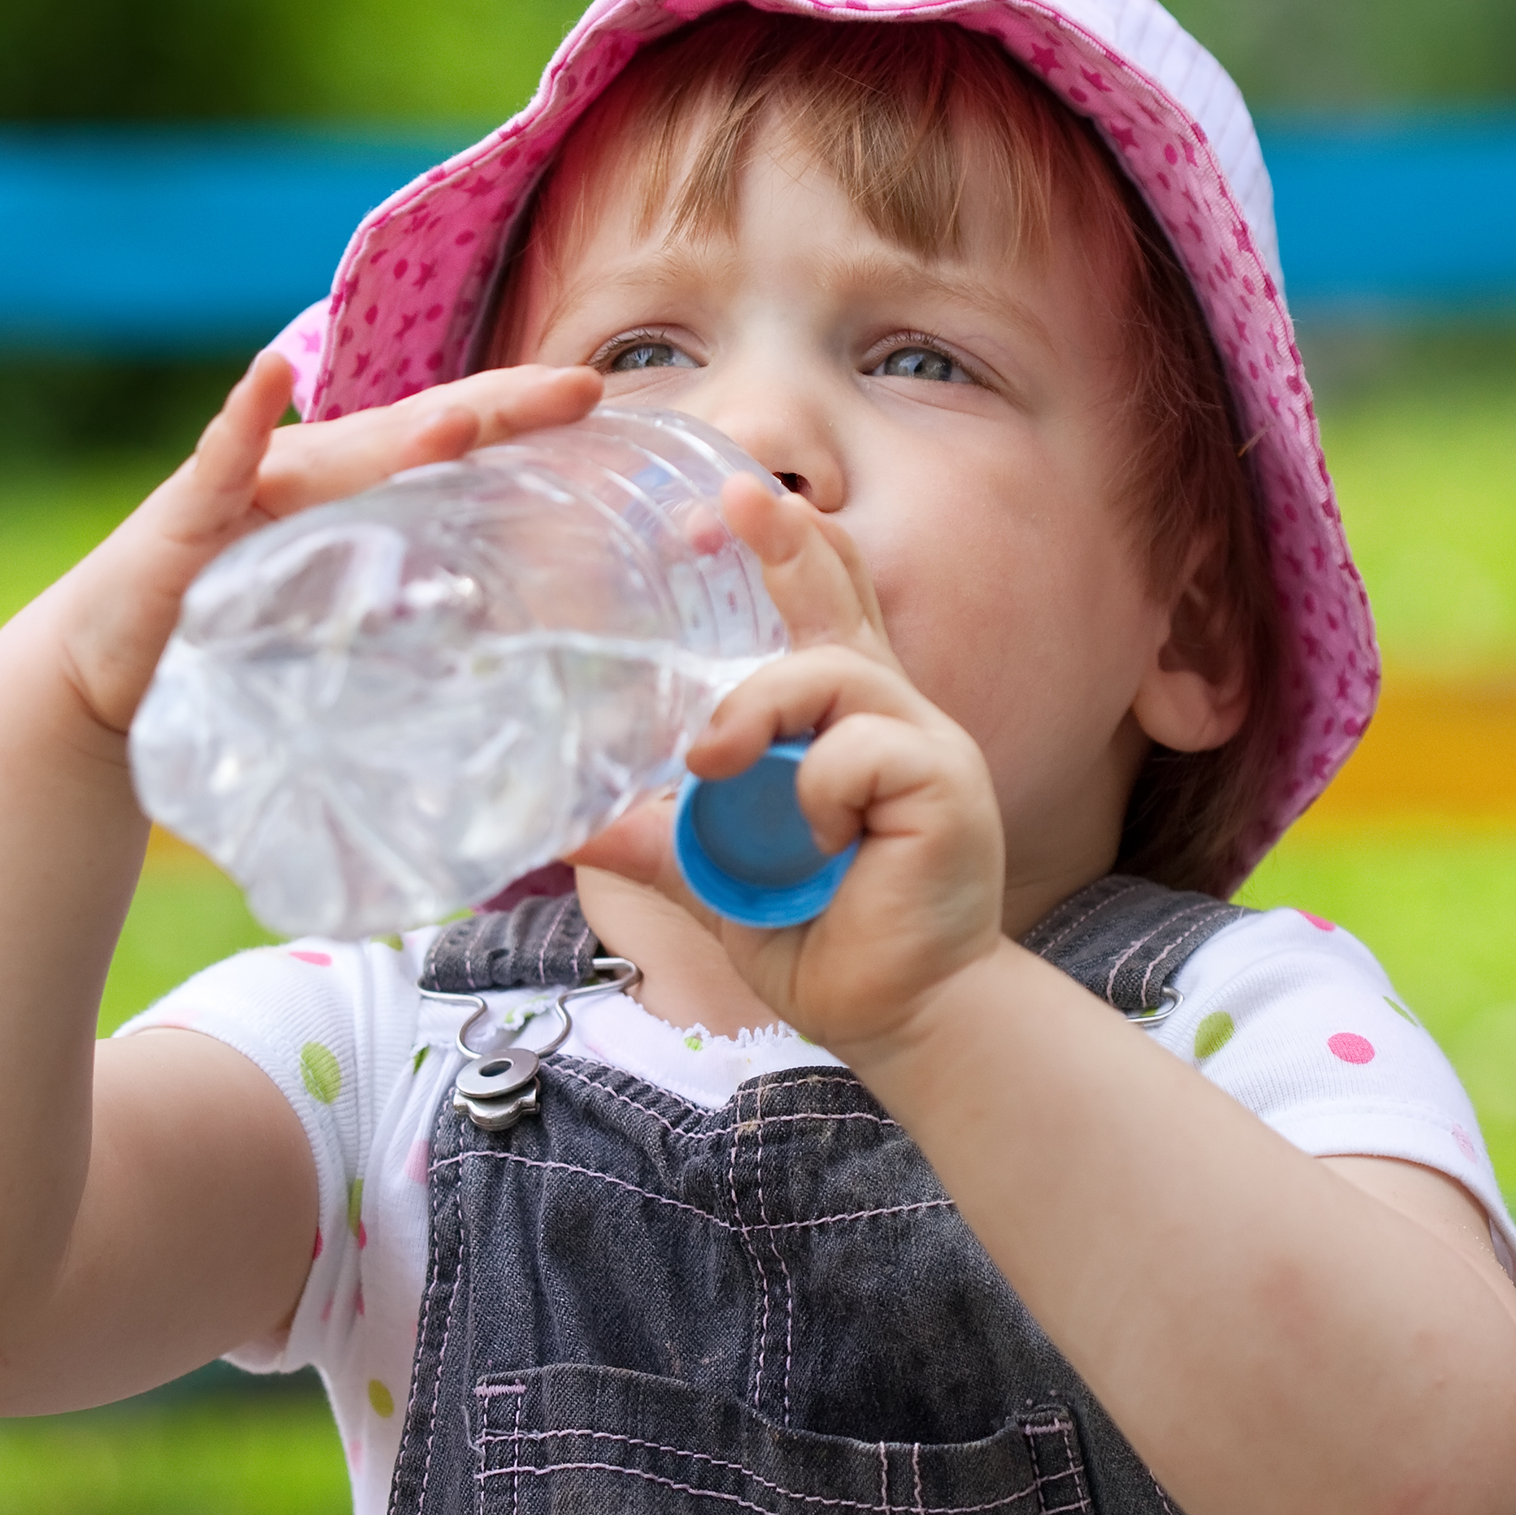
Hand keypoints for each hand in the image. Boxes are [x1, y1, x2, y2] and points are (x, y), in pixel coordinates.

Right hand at [43, 351, 601, 734]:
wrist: (104, 674)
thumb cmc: (228, 636)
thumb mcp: (333, 621)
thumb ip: (403, 610)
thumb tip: (493, 623)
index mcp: (354, 489)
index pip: (451, 441)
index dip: (520, 416)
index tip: (599, 400)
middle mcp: (310, 470)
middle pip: (416, 430)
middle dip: (499, 407)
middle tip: (581, 388)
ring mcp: (246, 484)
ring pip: (340, 453)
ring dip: (402, 435)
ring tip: (467, 421)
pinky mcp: (182, 518)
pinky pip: (217, 463)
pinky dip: (241, 420)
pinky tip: (268, 376)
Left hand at [573, 476, 1009, 1058]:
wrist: (905, 1019)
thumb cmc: (825, 942)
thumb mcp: (722, 881)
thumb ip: (665, 840)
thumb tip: (572, 822)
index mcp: (845, 725)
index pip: (825, 609)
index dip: (791, 547)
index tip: (741, 495)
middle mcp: (893, 716)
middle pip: (843, 599)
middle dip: (789, 542)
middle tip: (737, 498)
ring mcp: (924, 741)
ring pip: (832, 671)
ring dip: (757, 712)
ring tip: (714, 767)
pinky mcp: (943, 780)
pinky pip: (857, 745)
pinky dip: (815, 791)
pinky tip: (821, 843)